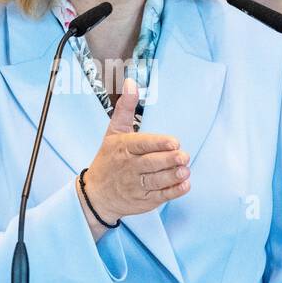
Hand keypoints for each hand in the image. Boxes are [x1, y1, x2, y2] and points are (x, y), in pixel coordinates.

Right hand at [79, 78, 189, 232]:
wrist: (96, 195)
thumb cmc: (108, 160)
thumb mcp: (113, 132)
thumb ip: (125, 108)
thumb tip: (131, 82)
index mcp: (124, 148)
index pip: (142, 144)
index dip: (158, 144)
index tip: (173, 142)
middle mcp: (130, 167)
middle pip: (151, 164)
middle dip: (168, 160)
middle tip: (184, 156)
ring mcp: (136, 185)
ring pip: (156, 181)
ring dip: (172, 176)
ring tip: (185, 171)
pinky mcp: (144, 200)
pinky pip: (159, 196)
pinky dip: (172, 192)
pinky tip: (184, 185)